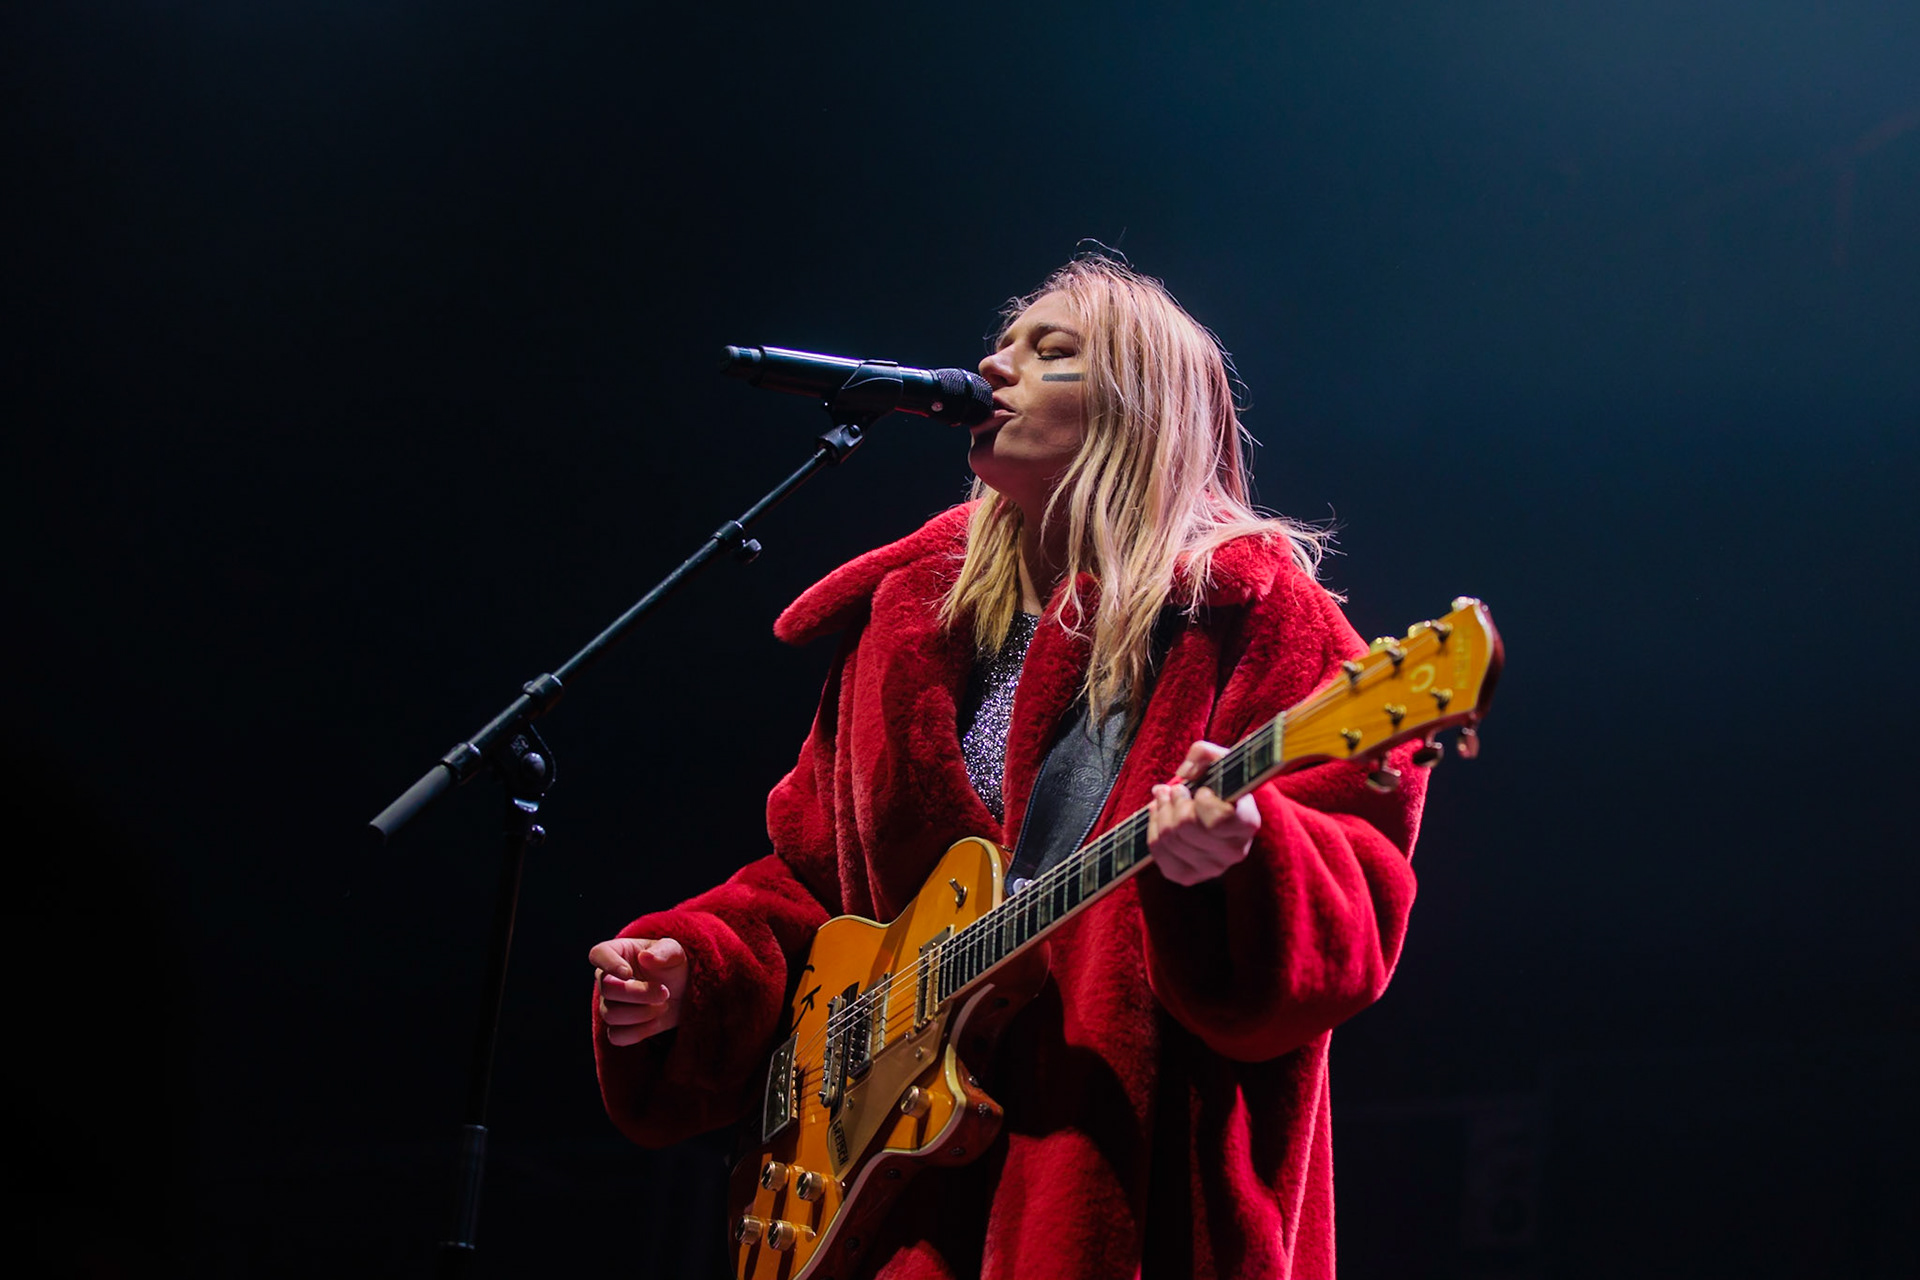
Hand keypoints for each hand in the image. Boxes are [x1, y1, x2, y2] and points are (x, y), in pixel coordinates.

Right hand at [588, 936, 688, 1046]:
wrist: (681, 992)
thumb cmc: (672, 966)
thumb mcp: (675, 952)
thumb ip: (665, 951)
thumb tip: (645, 957)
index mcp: (617, 952)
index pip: (599, 954)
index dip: (609, 964)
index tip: (628, 973)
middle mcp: (607, 978)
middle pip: (608, 990)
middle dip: (640, 994)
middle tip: (665, 992)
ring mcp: (609, 1004)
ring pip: (611, 1015)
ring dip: (643, 1013)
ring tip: (663, 1005)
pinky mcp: (617, 1027)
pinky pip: (617, 1036)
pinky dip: (640, 1032)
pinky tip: (655, 1021)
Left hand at [1147, 740, 1261, 885]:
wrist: (1223, 815)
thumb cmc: (1223, 786)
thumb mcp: (1221, 761)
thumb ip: (1204, 753)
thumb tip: (1183, 773)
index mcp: (1247, 824)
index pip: (1219, 818)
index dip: (1203, 800)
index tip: (1203, 790)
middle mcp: (1234, 851)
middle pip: (1186, 825)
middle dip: (1175, 800)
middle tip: (1176, 789)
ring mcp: (1211, 868)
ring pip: (1169, 837)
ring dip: (1161, 810)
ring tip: (1165, 797)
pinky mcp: (1188, 876)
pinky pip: (1157, 852)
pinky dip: (1152, 828)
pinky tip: (1159, 814)